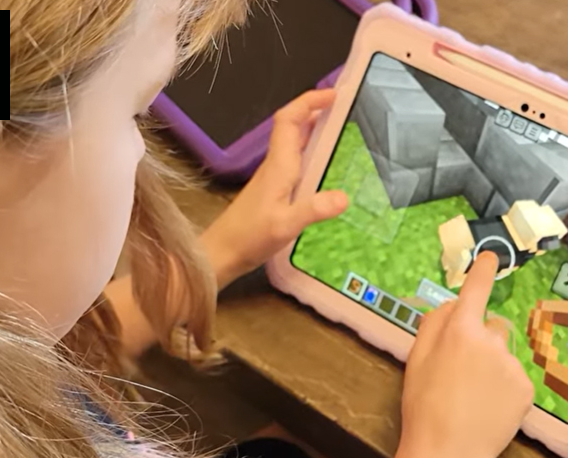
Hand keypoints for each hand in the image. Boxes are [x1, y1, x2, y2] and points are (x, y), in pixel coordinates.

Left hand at [200, 89, 347, 288]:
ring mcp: (274, 177)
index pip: (289, 119)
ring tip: (342, 128)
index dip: (309, 101)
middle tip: (346, 107)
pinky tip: (327, 164)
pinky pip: (296, 160)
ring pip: (294, 142)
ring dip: (315, 129)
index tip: (334, 94)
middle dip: (316, 109)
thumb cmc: (250, 236)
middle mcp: (276, 165)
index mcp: (279, 165)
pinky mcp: (274, 190)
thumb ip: (313, 210)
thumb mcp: (285, 224)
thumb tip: (344, 197)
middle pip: (293, 125)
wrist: (222, 253)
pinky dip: (312, 152)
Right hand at [391, 252, 533, 457]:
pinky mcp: (527, 389)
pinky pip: (515, 378)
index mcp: (459, 330)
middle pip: (491, 328)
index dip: (483, 271)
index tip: (492, 256)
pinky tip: (487, 408)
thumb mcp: (415, 359)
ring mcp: (512, 365)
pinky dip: (504, 389)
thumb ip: (433, 325)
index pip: (475, 290)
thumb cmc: (422, 404)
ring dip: (492, 367)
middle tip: (460, 372)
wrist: (446, 452)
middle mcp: (490, 341)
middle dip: (480, 341)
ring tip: (472, 396)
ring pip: (503, 355)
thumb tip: (451, 305)